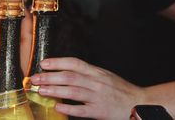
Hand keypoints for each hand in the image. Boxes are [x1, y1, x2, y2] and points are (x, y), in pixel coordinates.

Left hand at [30, 57, 145, 119]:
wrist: (140, 103)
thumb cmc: (119, 89)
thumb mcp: (103, 76)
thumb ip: (86, 73)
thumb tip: (63, 71)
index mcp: (96, 72)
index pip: (74, 63)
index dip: (57, 62)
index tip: (43, 63)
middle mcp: (96, 82)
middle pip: (70, 77)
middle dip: (50, 76)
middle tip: (34, 78)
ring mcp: (98, 97)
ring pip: (73, 91)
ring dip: (55, 90)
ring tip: (41, 90)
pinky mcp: (100, 112)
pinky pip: (82, 110)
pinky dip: (69, 108)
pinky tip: (57, 107)